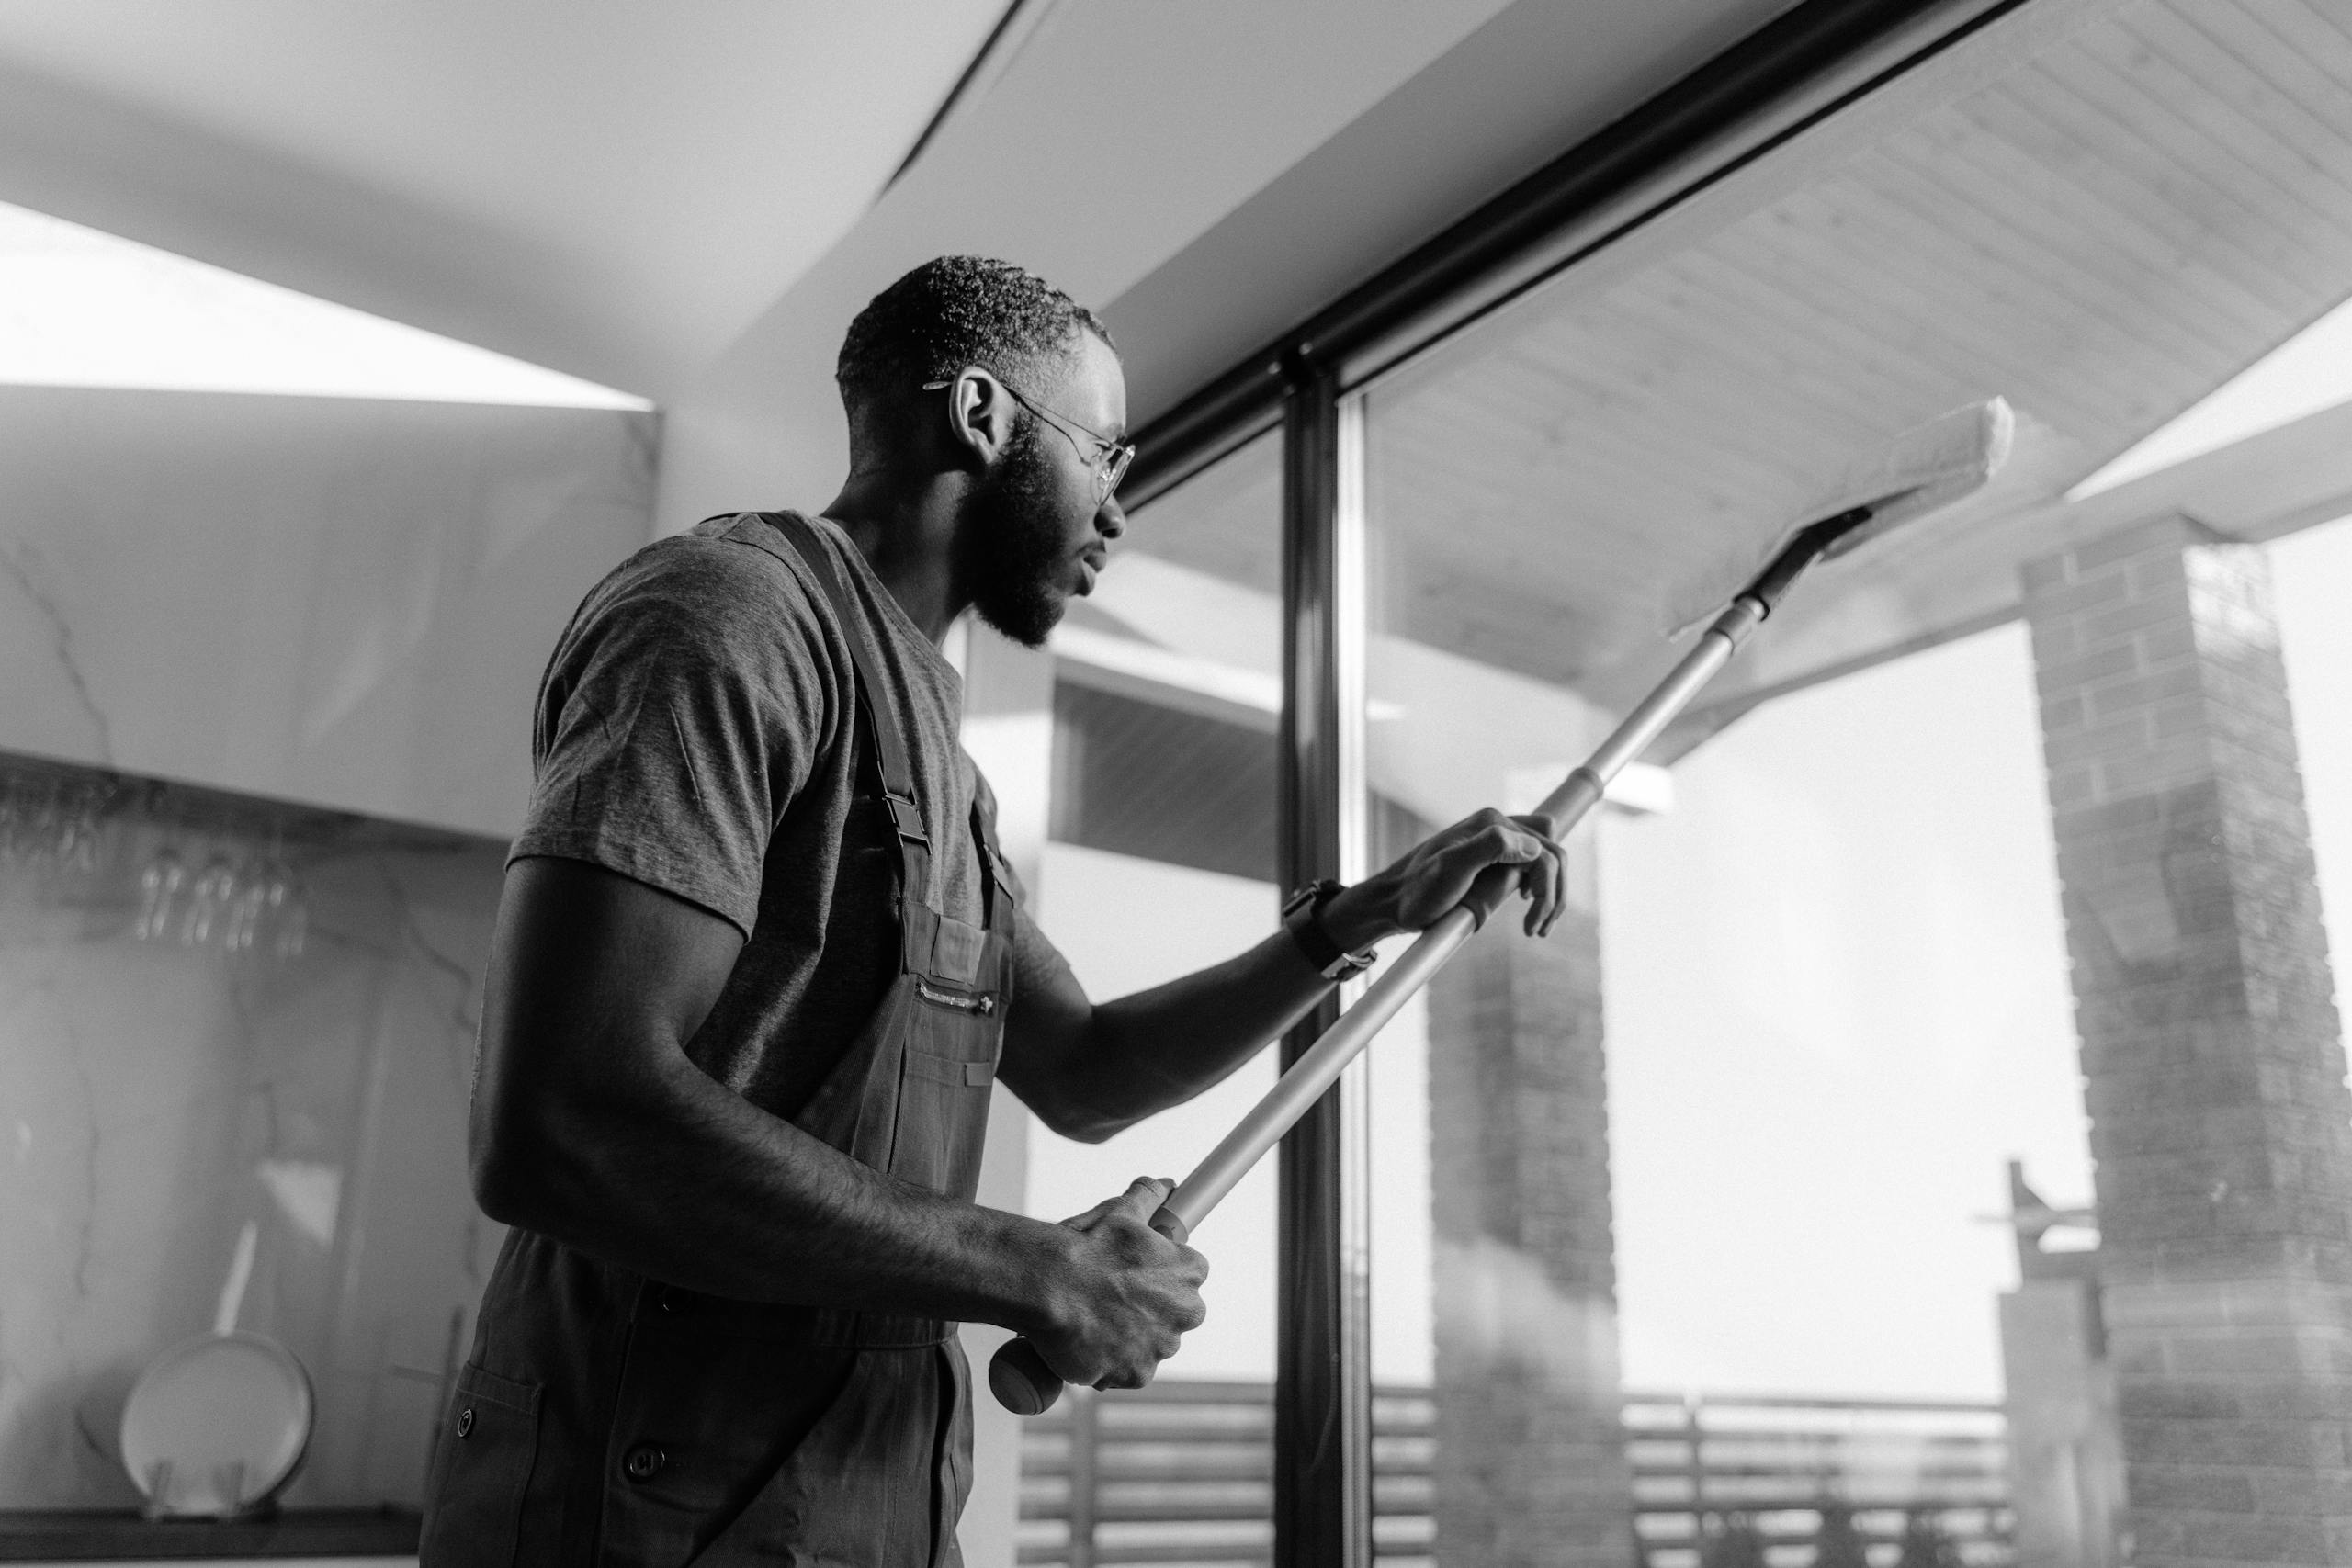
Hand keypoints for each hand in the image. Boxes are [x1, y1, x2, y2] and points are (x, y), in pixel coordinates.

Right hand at [1033, 1177, 1207, 1389]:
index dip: (1160, 1275)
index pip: (1189, 1275)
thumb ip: (1148, 1196)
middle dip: (1149, 1310)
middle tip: (1112, 1299)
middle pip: (1173, 1315)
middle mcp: (1185, 1312)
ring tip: (1095, 1321)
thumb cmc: (1085, 1246)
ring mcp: (1162, 1346)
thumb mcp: (1120, 1211)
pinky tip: (1090, 1344)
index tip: (1137, 1274)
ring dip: (1130, 1338)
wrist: (1050, 1285)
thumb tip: (1165, 1184)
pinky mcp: (1137, 1374)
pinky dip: (1112, 1364)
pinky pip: (1128, 1371)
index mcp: (1189, 1271)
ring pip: (1150, 1345)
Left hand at [1323, 807, 1564, 945]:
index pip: (1544, 853)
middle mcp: (1497, 827)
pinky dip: (1538, 891)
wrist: (1393, 902)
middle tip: (1537, 930)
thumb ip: (1491, 848)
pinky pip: (1530, 869)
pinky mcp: (1491, 860)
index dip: (1547, 888)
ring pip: (1546, 863)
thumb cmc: (1418, 890)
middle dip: (1553, 894)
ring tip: (1536, 928)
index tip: (1531, 920)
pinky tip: (1527, 909)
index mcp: (1492, 823)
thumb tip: (1532, 847)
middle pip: (1552, 856)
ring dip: (1549, 896)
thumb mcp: (1451, 868)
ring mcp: (1495, 843)